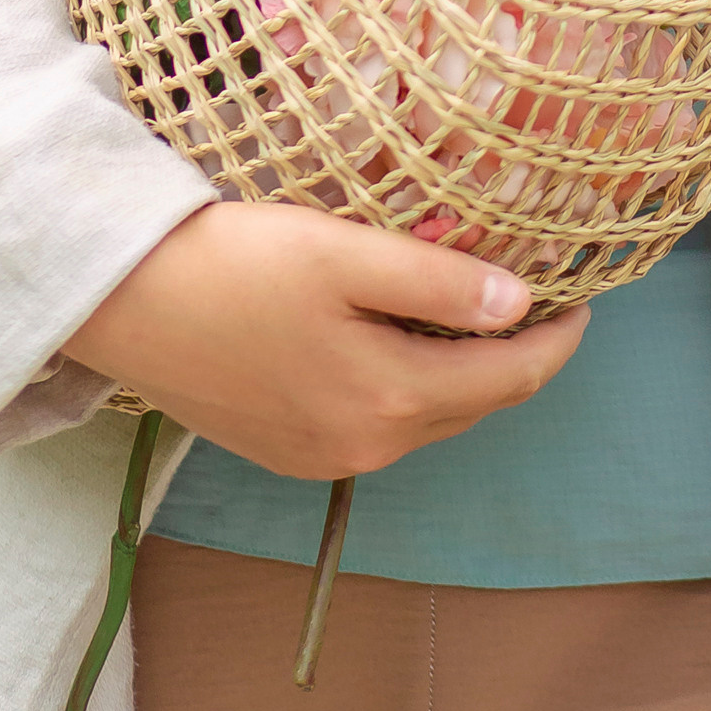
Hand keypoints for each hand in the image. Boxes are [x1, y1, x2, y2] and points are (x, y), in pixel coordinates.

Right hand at [64, 202, 588, 478]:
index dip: (557, 340)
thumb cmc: (236, 262)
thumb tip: (521, 303)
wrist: (123, 302)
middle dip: (517, 358)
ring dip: (463, 373)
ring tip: (483, 313)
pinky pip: (378, 424)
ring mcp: (321, 457)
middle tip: (544, 301)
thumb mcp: (346, 253)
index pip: (509, 378)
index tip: (586, 298)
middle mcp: (363, 448)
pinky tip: (405, 341)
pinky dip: (412, 387)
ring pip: (425, 416)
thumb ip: (438, 281)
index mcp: (389, 401)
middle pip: (471, 404)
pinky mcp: (285, 448)